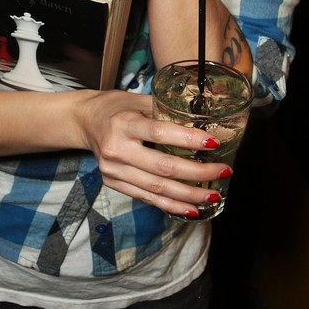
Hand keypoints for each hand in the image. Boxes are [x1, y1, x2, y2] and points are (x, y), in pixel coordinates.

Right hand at [75, 91, 230, 217]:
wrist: (84, 120)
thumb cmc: (117, 107)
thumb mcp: (139, 100)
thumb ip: (167, 111)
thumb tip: (205, 122)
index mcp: (124, 123)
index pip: (160, 133)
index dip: (189, 139)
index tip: (214, 143)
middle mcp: (116, 149)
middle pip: (162, 167)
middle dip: (197, 173)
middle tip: (223, 172)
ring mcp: (113, 169)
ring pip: (156, 188)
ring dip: (188, 195)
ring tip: (212, 196)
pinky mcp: (113, 183)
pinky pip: (146, 198)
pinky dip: (170, 205)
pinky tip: (190, 208)